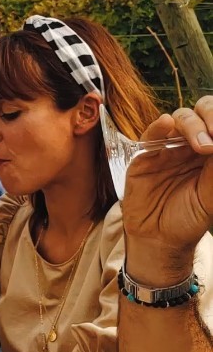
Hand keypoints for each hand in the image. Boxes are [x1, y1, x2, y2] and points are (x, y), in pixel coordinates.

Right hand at [122, 98, 212, 284]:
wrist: (160, 238)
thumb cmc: (188, 218)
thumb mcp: (210, 196)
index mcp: (210, 153)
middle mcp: (190, 145)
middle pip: (201, 113)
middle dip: (210, 116)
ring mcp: (167, 148)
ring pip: (179, 119)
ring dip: (192, 126)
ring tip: (203, 146)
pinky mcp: (144, 155)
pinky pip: (151, 134)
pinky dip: (159, 126)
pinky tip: (167, 124)